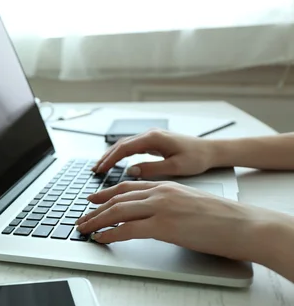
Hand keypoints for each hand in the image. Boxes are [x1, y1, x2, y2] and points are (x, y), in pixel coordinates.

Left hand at [75, 181, 275, 262]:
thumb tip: (151, 217)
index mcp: (166, 186)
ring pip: (117, 212)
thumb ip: (168, 205)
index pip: (127, 187)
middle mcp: (160, 193)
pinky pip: (127, 230)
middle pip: (117, 199)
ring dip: (96, 221)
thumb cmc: (222, 219)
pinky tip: (101, 239)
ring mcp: (161, 208)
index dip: (106, 194)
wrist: (243, 225)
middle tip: (81, 218)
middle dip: (95, 210)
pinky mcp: (163, 226)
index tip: (92, 200)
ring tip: (84, 229)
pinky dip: (110, 234)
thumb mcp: (189, 203)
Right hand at [93, 129, 217, 177]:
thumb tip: (130, 171)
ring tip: (100, 167)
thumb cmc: (197, 158)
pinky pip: (132, 147)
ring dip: (112, 155)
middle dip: (106, 157)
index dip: (110, 160)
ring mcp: (152, 137)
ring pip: (125, 145)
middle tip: (94, 170)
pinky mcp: (154, 142)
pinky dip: (121, 154)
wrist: (211, 151)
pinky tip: (115, 162)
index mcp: (154, 138)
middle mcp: (151, 134)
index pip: (124, 148)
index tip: (100, 170)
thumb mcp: (175, 167)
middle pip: (121, 144)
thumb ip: (151, 168)